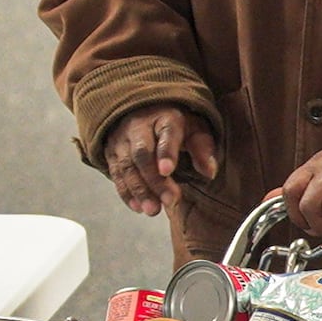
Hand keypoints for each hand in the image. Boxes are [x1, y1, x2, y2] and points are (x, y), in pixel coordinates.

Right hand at [101, 101, 220, 220]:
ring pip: (126, 166)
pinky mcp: (111, 152)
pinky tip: (137, 207)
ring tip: (153, 210)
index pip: (166, 134)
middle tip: (169, 201)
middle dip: (154, 180)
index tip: (168, 170)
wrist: (143, 110)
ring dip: (139, 190)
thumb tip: (210, 172)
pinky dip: (126, 192)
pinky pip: (116, 174)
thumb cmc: (176, 125)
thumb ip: (203, 149)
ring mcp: (122, 140)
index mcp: (165, 118)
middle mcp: (139, 127)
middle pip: (142, 154)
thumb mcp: (195, 129)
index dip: (166, 152)